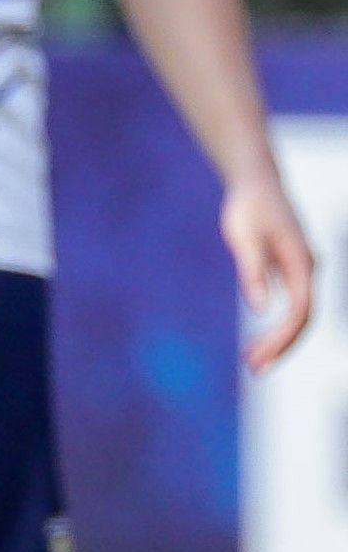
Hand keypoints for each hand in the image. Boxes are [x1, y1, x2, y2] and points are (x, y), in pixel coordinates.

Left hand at [220, 169, 313, 370]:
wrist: (256, 182)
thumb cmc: (248, 207)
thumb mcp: (244, 237)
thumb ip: (253, 271)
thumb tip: (259, 308)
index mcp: (302, 263)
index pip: (300, 312)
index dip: (282, 338)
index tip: (259, 358)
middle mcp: (307, 269)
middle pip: (303, 319)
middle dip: (282, 346)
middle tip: (254, 369)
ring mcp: (302, 270)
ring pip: (299, 315)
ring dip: (280, 340)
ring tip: (253, 362)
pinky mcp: (291, 270)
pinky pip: (292, 307)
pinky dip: (277, 327)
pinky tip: (259, 341)